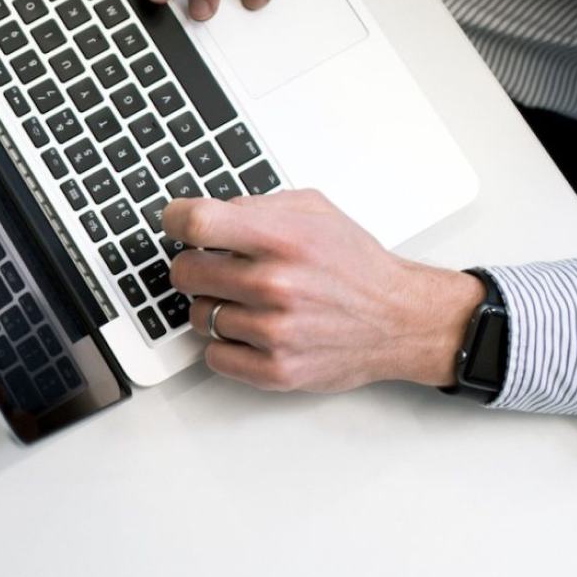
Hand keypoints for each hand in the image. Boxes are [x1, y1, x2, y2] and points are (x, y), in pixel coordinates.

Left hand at [162, 190, 485, 393]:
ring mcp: (274, 332)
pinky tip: (250, 330)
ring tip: (248, 301)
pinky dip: (225, 344)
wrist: (400, 320)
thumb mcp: (314, 212)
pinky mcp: (275, 370)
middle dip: (195, 267)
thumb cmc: (355, 266)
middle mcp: (276, 285)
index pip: (197, 223)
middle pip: (185, 272)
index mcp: (283, 239)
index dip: (175, 220)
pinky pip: (213, 355)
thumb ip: (256, 206)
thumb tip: (206, 212)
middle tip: (216, 268)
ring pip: (198, 315)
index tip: (176, 224)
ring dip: (215, 307)